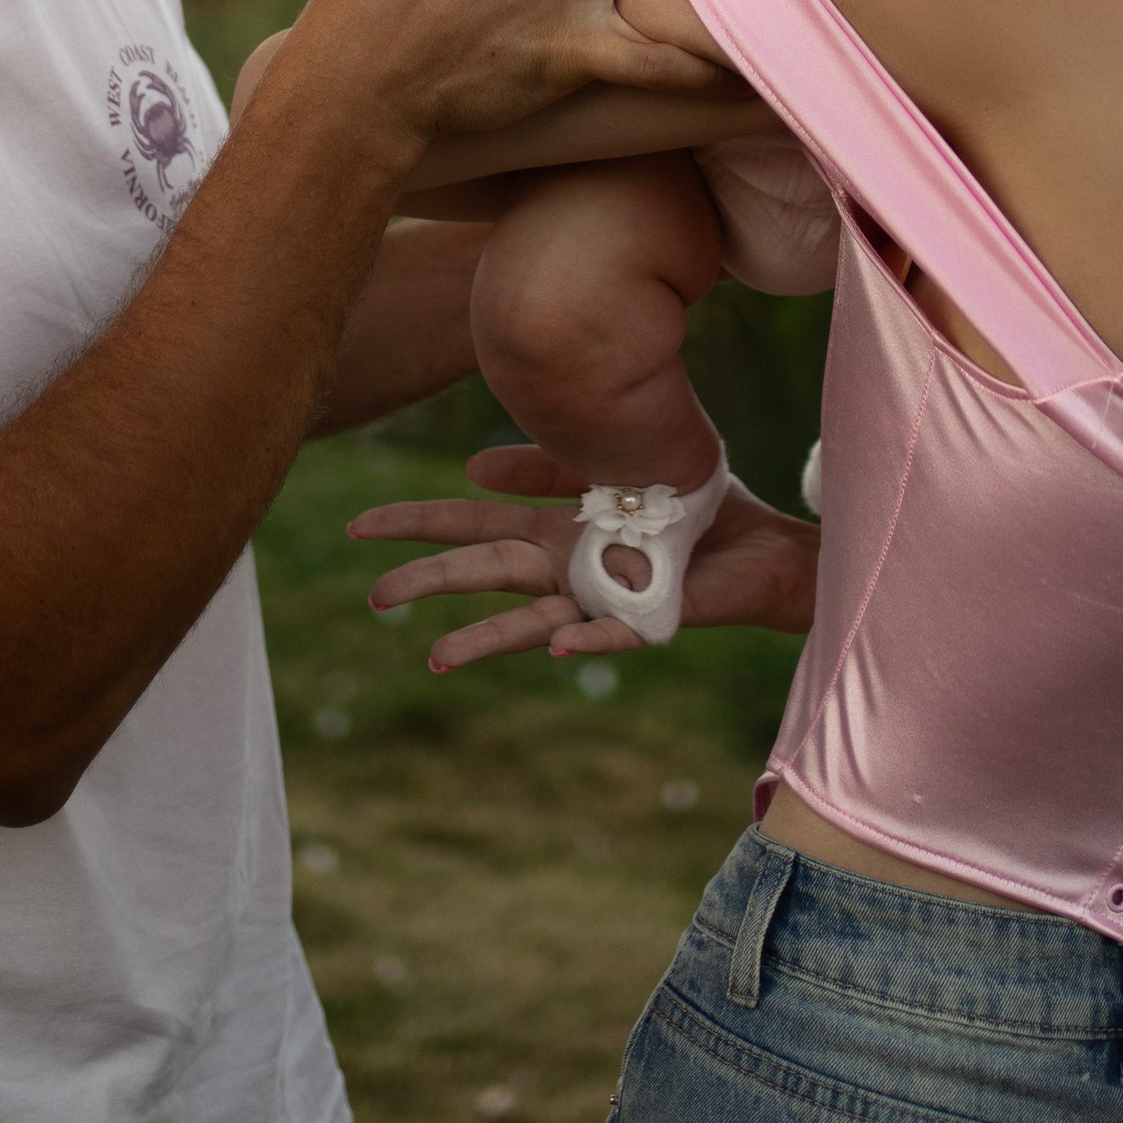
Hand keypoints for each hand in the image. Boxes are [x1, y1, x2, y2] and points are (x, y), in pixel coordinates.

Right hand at [349, 445, 819, 671]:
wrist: (761, 549)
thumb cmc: (687, 512)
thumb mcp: (609, 471)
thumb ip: (545, 466)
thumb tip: (471, 464)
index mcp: (553, 532)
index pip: (471, 525)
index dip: (418, 524)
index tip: (360, 526)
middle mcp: (566, 572)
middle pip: (485, 572)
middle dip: (429, 581)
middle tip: (372, 595)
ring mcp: (602, 602)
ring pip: (532, 622)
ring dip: (486, 640)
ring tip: (436, 657)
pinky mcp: (650, 621)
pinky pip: (613, 636)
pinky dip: (588, 642)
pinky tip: (560, 647)